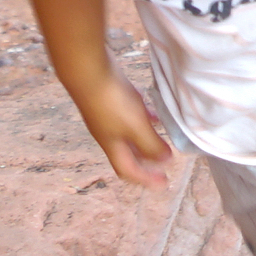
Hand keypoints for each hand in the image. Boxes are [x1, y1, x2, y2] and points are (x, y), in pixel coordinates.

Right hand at [69, 73, 175, 188]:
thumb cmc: (111, 103)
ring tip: (165, 138)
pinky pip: (131, 115)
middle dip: (147, 161)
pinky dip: (144, 118)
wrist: (88, 73)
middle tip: (166, 162)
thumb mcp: (136, 128)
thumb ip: (151, 145)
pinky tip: (155, 113)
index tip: (164, 183)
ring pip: (130, 134)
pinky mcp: (111, 99)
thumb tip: (165, 160)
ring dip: (147, 139)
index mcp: (112, 146)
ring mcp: (108, 116)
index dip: (145, 179)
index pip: (128, 171)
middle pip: (129, 154)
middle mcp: (108, 134)